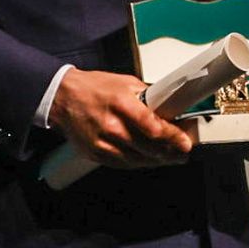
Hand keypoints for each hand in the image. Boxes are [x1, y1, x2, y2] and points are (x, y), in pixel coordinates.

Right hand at [48, 68, 192, 167]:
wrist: (62, 98)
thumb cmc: (93, 88)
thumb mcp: (125, 83)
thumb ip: (148, 96)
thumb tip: (169, 106)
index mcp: (121, 103)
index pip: (153, 127)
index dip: (173, 137)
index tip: (186, 142)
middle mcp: (112, 125)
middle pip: (148, 147)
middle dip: (171, 152)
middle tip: (183, 153)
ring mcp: (102, 142)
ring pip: (138, 160)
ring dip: (158, 161)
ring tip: (171, 158)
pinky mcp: (96, 153)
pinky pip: (123, 164)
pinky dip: (139, 163)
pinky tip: (149, 160)